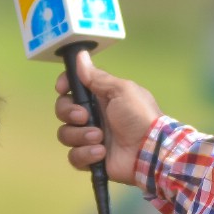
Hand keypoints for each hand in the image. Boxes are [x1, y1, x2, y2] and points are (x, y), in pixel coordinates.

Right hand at [53, 50, 160, 186]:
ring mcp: (90, 137)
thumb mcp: (121, 90)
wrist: (150, 150)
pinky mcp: (91, 158)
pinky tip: (101, 152)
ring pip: (65, 134)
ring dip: (80, 136)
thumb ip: (97, 77)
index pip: (72, 88)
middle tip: (85, 117)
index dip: (64, 86)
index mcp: (99, 98)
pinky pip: (74, 156)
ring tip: (100, 138)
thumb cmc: (139, 116)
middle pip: (63, 110)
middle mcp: (92, 116)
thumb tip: (80, 55)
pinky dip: (85, 154)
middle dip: (69, 113)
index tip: (63, 89)